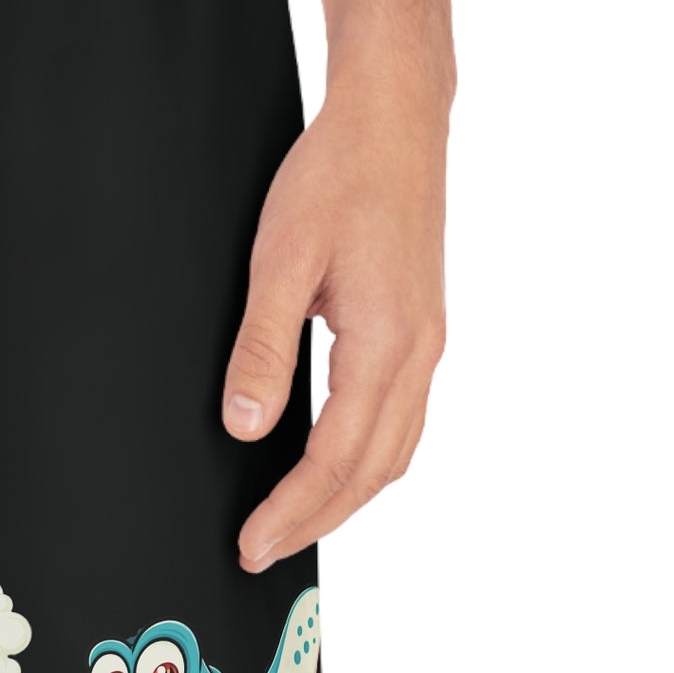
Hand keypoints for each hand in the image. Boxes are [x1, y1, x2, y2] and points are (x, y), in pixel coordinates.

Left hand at [222, 59, 448, 571]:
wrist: (394, 120)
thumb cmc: (338, 176)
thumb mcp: (281, 260)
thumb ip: (262, 348)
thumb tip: (246, 425)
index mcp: (388, 345)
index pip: (336, 458)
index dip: (292, 510)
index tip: (253, 543)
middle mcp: (421, 355)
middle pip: (374, 471)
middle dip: (317, 520)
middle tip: (262, 551)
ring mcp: (428, 344)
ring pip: (395, 451)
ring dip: (345, 497)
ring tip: (293, 523)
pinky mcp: (420, 328)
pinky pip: (401, 419)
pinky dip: (368, 459)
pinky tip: (337, 463)